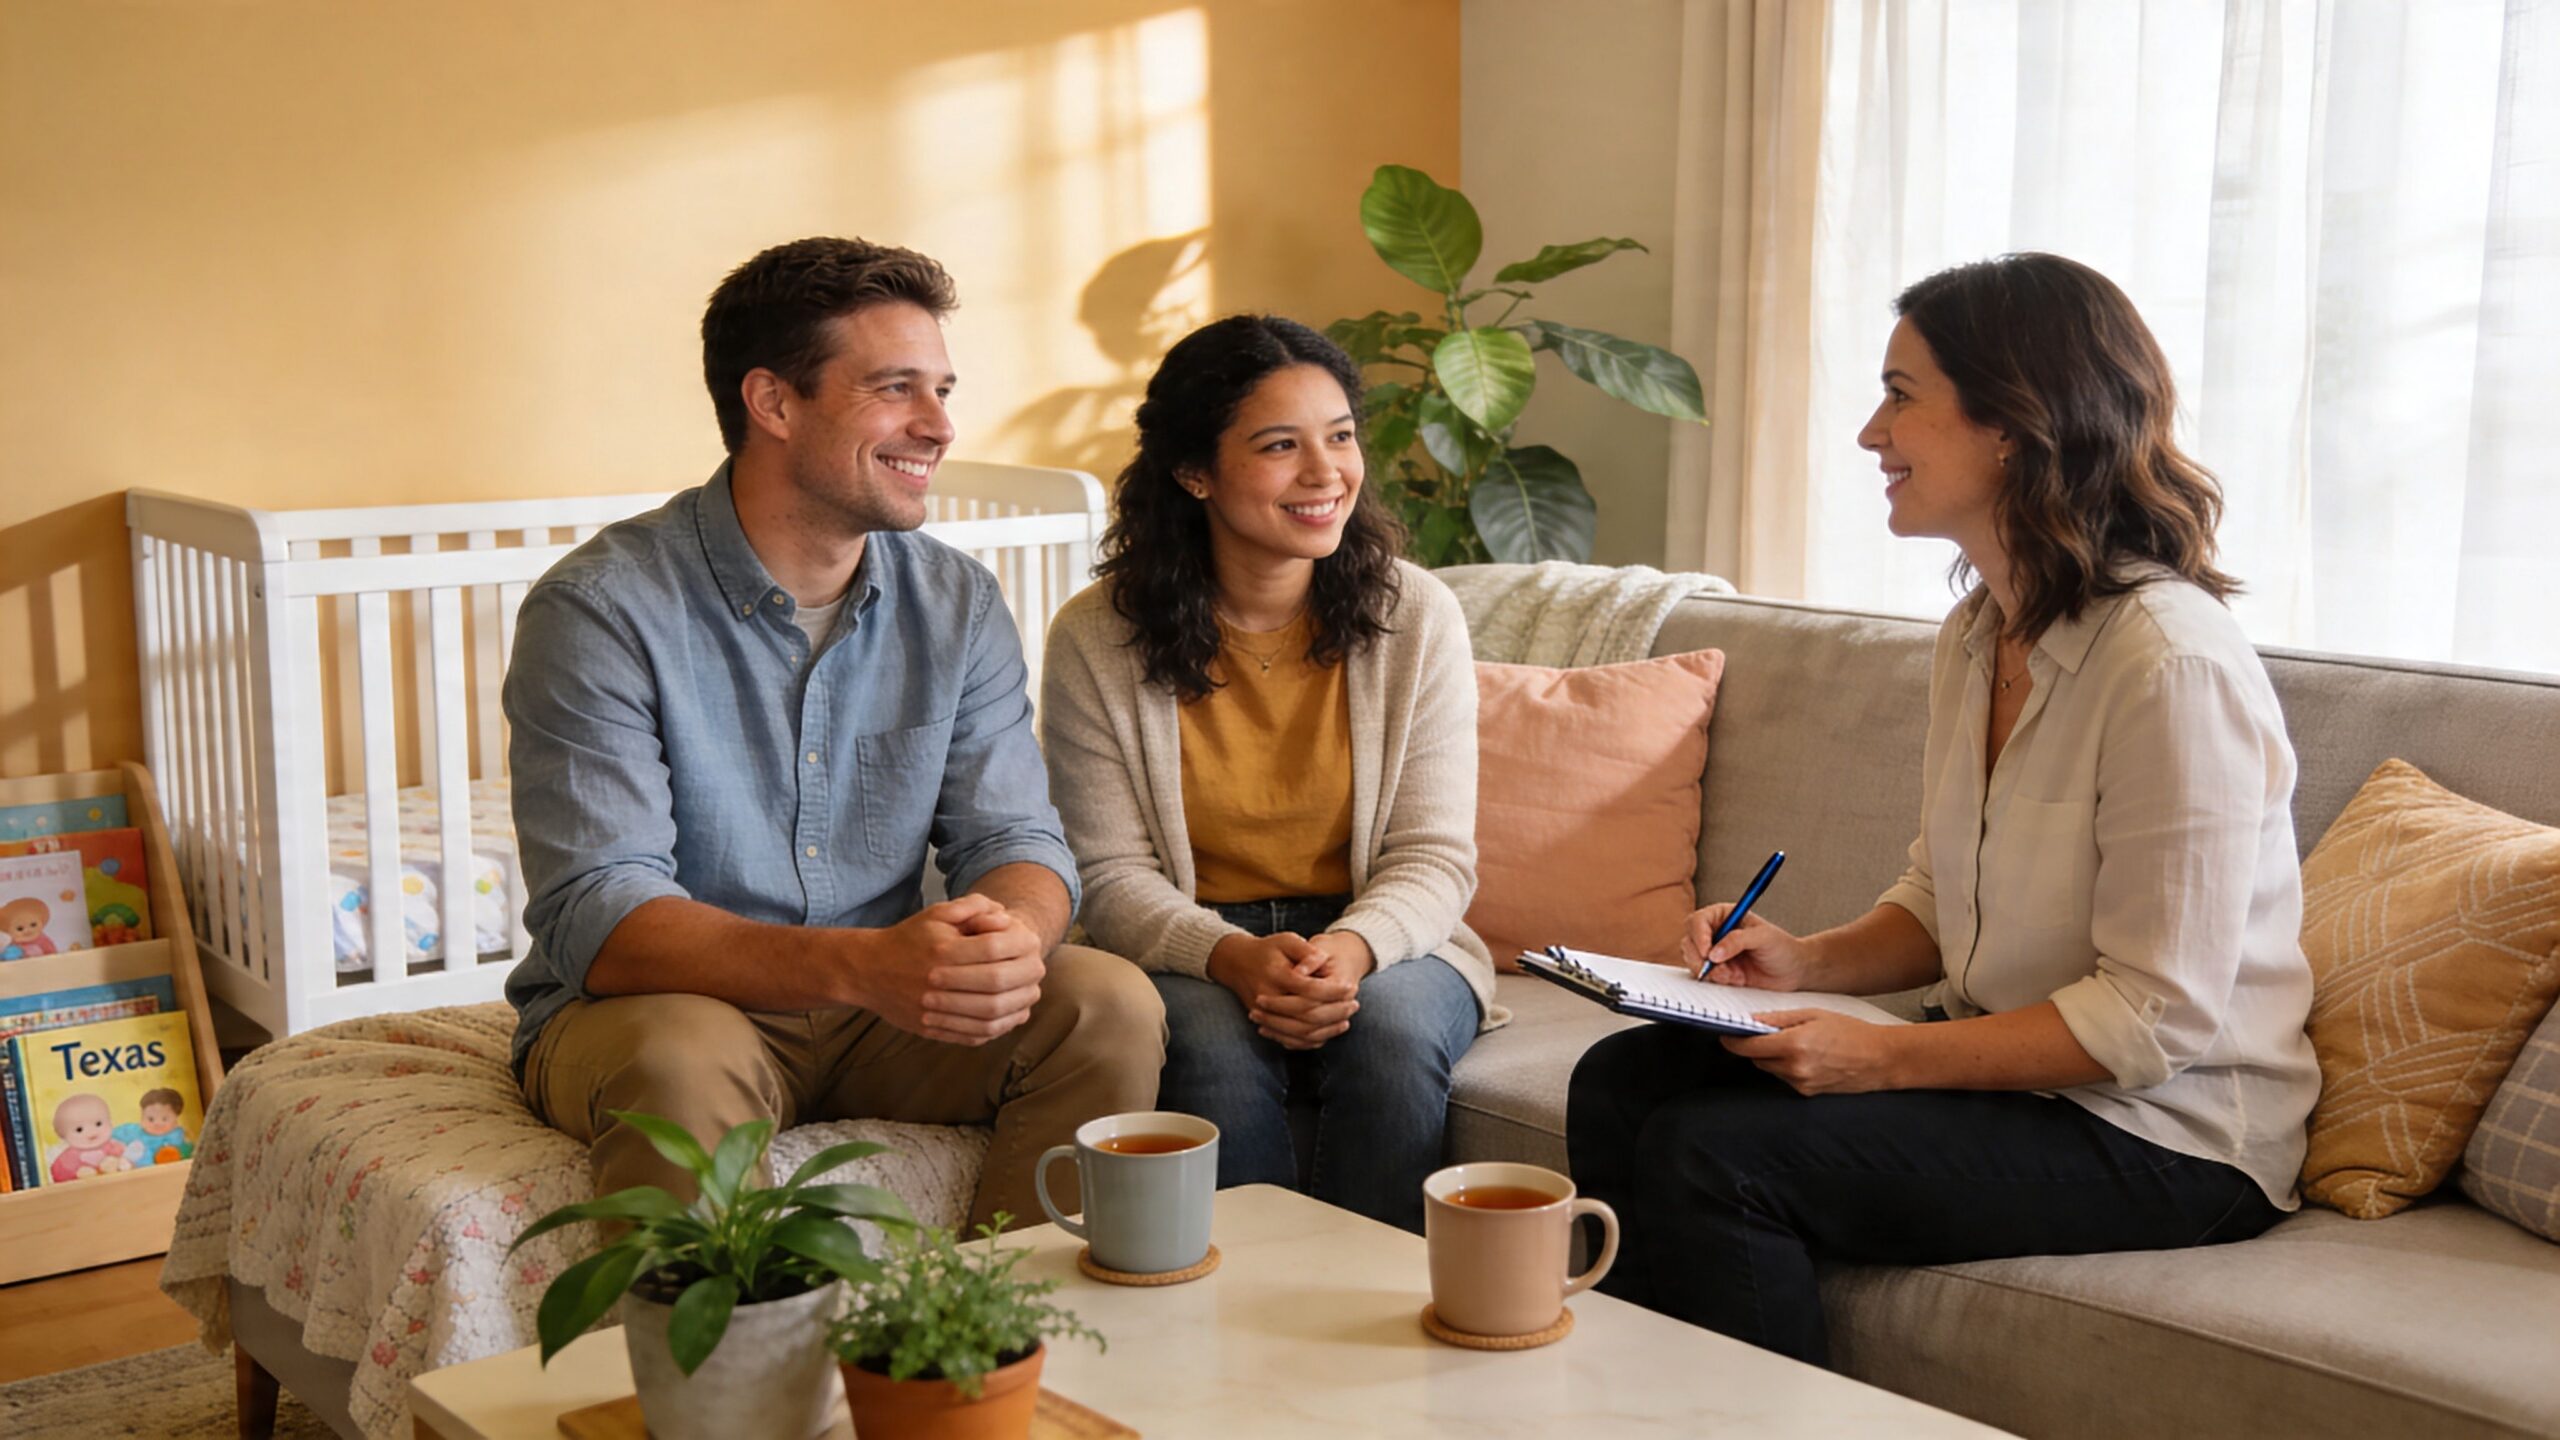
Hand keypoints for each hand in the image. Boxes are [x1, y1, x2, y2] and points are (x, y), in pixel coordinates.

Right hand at [851, 894, 1046, 1044]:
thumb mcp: (937, 913)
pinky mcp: (931, 1029)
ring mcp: (933, 1008)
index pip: (995, 947)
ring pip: (989, 1013)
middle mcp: (937, 979)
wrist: (868, 971)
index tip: (1032, 943)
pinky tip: (1011, 1016)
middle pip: (997, 982)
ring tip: (1030, 995)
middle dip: (1025, 976)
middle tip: (1038, 971)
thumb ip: (973, 907)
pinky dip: (999, 1028)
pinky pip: (973, 1034)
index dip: (1020, 945)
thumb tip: (1006, 916)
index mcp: (942, 948)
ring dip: (1017, 1004)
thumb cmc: (909, 938)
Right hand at [1208, 932, 1358, 1050]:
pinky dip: (1310, 1041)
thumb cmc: (1267, 949)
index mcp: (1275, 975)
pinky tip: (1328, 1033)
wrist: (1237, 963)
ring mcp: (1264, 1014)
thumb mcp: (1286, 940)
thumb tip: (1322, 959)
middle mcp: (1267, 997)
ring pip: (1299, 1032)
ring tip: (1346, 1021)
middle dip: (1334, 1012)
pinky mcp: (1266, 1024)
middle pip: (1306, 1014)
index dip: (1333, 990)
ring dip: (1326, 1029)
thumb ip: (1305, 950)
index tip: (1352, 986)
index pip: (1309, 989)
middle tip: (1354, 1005)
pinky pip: (1290, 1040)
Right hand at [1683, 905, 1815, 990]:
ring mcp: (1716, 953)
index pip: (1699, 921)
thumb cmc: (1783, 948)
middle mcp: (1716, 932)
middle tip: (1716, 968)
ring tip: (1732, 975)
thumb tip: (1714, 952)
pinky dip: (1715, 979)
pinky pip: (1704, 975)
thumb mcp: (1764, 938)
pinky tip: (1734, 979)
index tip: (1707, 951)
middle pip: (1689, 941)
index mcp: (1724, 915)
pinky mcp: (1718, 970)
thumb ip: (1737, 940)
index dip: (1698, 935)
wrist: (1794, 971)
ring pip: (1693, 960)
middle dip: (1700, 957)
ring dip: (1709, 970)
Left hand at [1720, 1012, 1904, 1094]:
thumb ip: (1779, 1019)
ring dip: (1772, 1057)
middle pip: (1757, 1059)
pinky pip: (1786, 1078)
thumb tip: (1753, 1020)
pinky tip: (1806, 1056)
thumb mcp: (1814, 1014)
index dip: (1734, 1041)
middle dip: (1756, 1046)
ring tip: (1794, 1042)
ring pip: (1771, 1069)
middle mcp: (1795, 1069)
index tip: (1727, 1035)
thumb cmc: (1853, 1033)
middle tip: (1766, 1033)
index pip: (1748, 1047)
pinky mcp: (1808, 1093)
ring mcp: (1801, 1084)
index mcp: (1794, 1045)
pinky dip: (1787, 1067)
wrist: (1881, 1058)